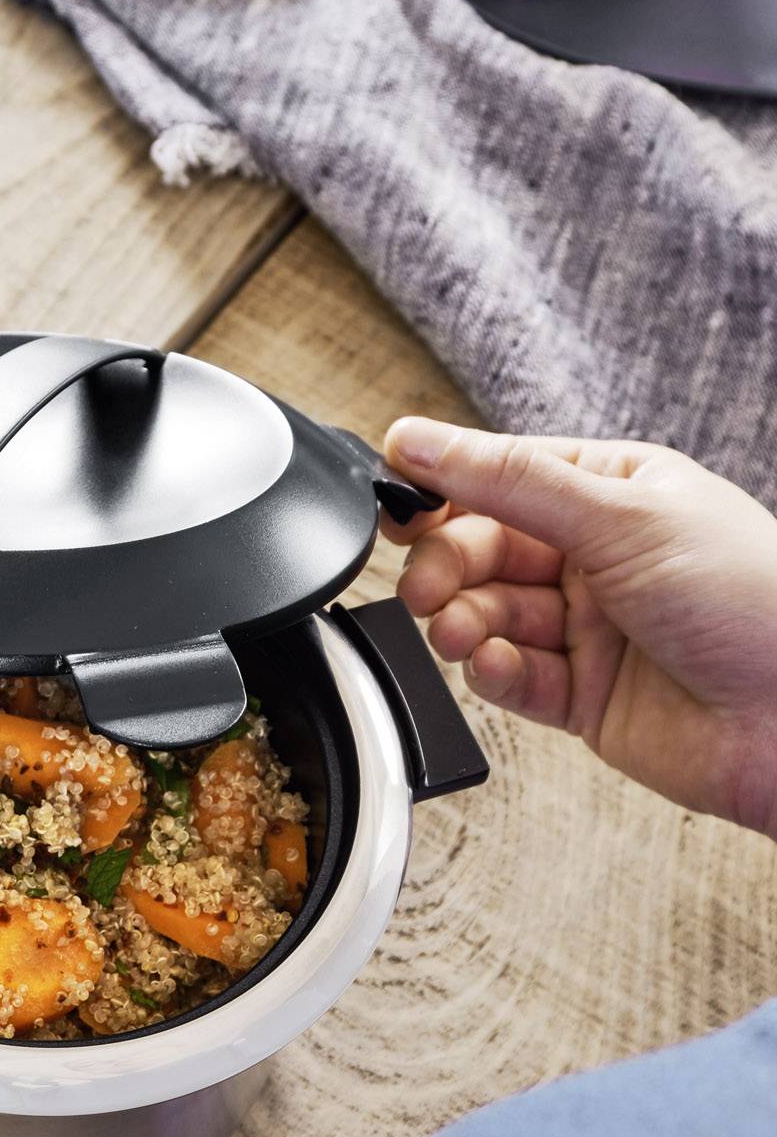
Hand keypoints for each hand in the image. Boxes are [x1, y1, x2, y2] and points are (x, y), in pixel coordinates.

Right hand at [383, 422, 776, 839]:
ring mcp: (592, 628)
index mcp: (615, 490)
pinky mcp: (585, 697)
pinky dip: (495, 672)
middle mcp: (600, 556)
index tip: (396, 498)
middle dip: (447, 564)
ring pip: (491, 614)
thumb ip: (509, 482)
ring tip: (463, 631)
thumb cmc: (756, 601)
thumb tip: (418, 439)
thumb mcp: (622, 516)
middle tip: (427, 584)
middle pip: (485, 548)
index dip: (446, 486)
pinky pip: (514, 679)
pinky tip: (499, 666)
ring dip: (465, 621)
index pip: (505, 475)